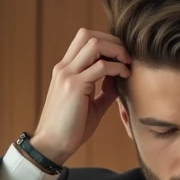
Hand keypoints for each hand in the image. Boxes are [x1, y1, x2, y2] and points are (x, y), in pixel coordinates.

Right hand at [31, 28, 131, 165]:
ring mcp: (68, 75)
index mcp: (65, 70)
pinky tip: (125, 76)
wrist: (52, 146)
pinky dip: (117, 67)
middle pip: (88, 34)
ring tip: (127, 63)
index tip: (121, 57)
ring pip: (94, 44)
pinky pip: (101, 66)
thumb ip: (105, 90)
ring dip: (116, 50)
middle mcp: (64, 68)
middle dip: (113, 41)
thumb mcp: (92, 105)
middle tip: (127, 56)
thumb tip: (119, 78)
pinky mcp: (74, 86)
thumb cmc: (71, 129)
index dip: (106, 42)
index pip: (84, 40)